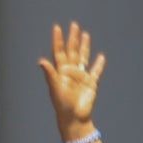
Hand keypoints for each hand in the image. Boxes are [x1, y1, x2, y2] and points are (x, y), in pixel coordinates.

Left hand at [36, 21, 104, 138]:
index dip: (58, 40)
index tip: (57, 28)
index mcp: (60, 71)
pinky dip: (99, 65)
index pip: (59, 52)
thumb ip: (50, 73)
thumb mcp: (55, 87)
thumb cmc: (62, 104)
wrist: (74, 117)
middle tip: (74, 25)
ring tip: (86, 34)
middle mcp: (70, 72)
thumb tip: (41, 61)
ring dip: (85, 46)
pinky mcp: (91, 84)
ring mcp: (81, 77)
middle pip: (72, 51)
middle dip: (73, 38)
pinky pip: (96, 72)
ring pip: (83, 57)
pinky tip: (101, 57)